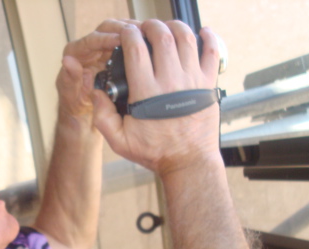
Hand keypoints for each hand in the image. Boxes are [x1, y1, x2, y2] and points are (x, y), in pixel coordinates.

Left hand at [56, 19, 140, 118]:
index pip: (91, 39)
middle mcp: (89, 47)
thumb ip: (69, 77)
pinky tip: (148, 41)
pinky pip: (125, 41)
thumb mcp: (70, 93)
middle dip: (122, 28)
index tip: (120, 39)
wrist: (83, 110)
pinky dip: (136, 39)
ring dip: (132, 31)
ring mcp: (102, 49)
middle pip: (106, 28)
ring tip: (147, 34)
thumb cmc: (74, 102)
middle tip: (139, 33)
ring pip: (118, 31)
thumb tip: (67, 60)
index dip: (106, 38)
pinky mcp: (113, 53)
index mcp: (75, 52)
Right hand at [92, 20, 221, 176]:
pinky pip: (212, 52)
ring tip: (166, 28)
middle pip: (161, 36)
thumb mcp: (120, 141)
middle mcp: (171, 81)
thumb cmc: (156, 152)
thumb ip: (102, 117)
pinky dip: (207, 37)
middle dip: (150, 26)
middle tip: (145, 28)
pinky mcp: (208, 84)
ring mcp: (193, 80)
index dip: (129, 34)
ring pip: (186, 38)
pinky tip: (201, 32)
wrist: (188, 162)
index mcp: (147, 92)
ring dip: (174, 26)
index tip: (126, 34)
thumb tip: (96, 93)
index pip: (136, 49)